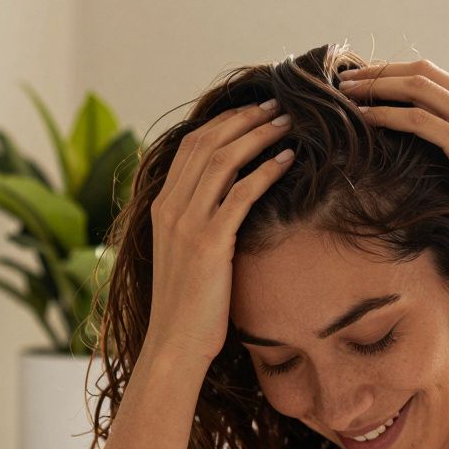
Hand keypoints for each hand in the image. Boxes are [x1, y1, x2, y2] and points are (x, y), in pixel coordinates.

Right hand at [145, 100, 294, 363]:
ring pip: (223, 161)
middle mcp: (170, 208)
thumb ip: (197, 221)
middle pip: (207, 143)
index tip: (254, 111)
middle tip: (277, 106)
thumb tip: (227, 200)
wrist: (175, 342)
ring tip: (287, 124)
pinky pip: (240, 194)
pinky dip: (265, 171)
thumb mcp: (184, 253)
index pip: (191, 145)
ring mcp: (187, 224)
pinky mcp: (209, 243)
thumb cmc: (188, 304)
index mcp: (161, 206)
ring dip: (258, 136)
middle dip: (244, 119)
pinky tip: (287, 160)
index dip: (224, 122)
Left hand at [337, 59, 448, 247]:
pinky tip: (362, 118)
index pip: (435, 76)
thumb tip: (438, 160)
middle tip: (346, 79)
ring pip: (416, 88)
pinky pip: (417, 120)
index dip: (397, 73)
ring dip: (376, 88)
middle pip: (421, 71)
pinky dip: (385, 115)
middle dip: (380, 72)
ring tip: (344, 93)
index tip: (369, 80)